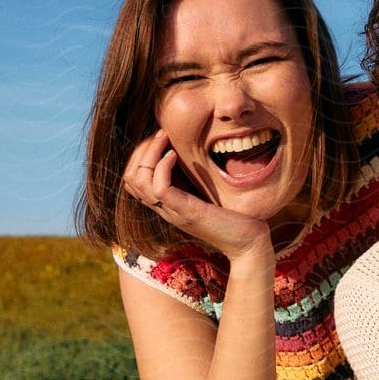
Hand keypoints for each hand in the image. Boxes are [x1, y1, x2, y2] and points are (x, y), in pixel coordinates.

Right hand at [122, 130, 273, 261]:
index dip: (139, 156)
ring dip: (149, 153)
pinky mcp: (187, 212)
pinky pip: (160, 188)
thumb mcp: (205, 193)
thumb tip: (186, 153)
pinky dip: (163, 166)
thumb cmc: (232, 217)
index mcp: (167, 204)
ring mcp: (173, 211)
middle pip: (130, 178)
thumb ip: (192, 180)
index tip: (159, 140)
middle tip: (161, 134)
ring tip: (166, 139)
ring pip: (139, 181)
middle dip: (141, 150)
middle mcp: (165, 209)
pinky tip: (175, 155)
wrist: (248, 244)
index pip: (132, 180)